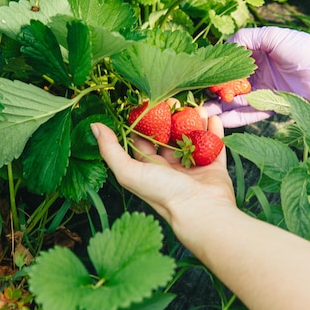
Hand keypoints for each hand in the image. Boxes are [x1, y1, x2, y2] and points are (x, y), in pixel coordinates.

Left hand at [90, 110, 235, 224]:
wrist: (200, 209)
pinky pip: (214, 144)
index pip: (144, 139)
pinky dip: (214, 130)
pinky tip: (213, 118)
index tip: (148, 101)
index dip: (144, 121)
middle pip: (169, 135)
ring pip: (192, 137)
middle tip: (175, 99)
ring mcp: (193, 166)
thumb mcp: (129, 172)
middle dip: (171, 117)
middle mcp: (170, 167)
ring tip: (198, 107)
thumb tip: (95, 126)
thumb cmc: (163, 193)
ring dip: (195, 121)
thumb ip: (111, 150)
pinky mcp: (213, 167)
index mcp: (149, 168)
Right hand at [205, 26, 309, 126]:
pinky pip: (249, 114)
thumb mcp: (273, 36)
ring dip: (219, 108)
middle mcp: (256, 73)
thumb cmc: (304, 49)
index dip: (215, 68)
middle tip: (194, 97)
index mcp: (256, 54)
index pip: (229, 62)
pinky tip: (221, 121)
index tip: (200, 74)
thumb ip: (248, 37)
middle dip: (212, 91)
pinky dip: (235, 118)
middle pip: (228, 84)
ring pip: (235, 101)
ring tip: (201, 113)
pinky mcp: (270, 106)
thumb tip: (225, 45)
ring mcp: (262, 91)